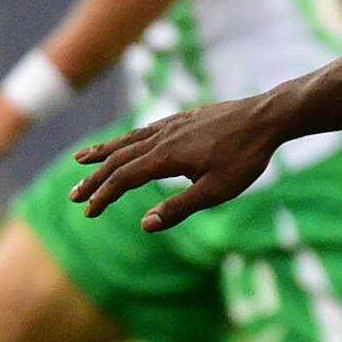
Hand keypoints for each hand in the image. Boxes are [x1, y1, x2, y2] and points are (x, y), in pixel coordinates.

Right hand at [68, 96, 286, 229]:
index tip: (89, 212)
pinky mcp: (182, 119)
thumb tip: (144, 225)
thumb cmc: (245, 157)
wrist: (266, 117)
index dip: (104, 196)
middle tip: (75, 196)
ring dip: (102, 153)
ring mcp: (170, 126)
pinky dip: (125, 138)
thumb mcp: (217, 191)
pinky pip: (143, 130)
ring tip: (80, 159)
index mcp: (165, 157)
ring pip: (127, 140)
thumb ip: (179, 207)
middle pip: (118, 159)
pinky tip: (124, 143)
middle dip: (94, 178)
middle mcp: (161, 138)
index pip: (123, 179)